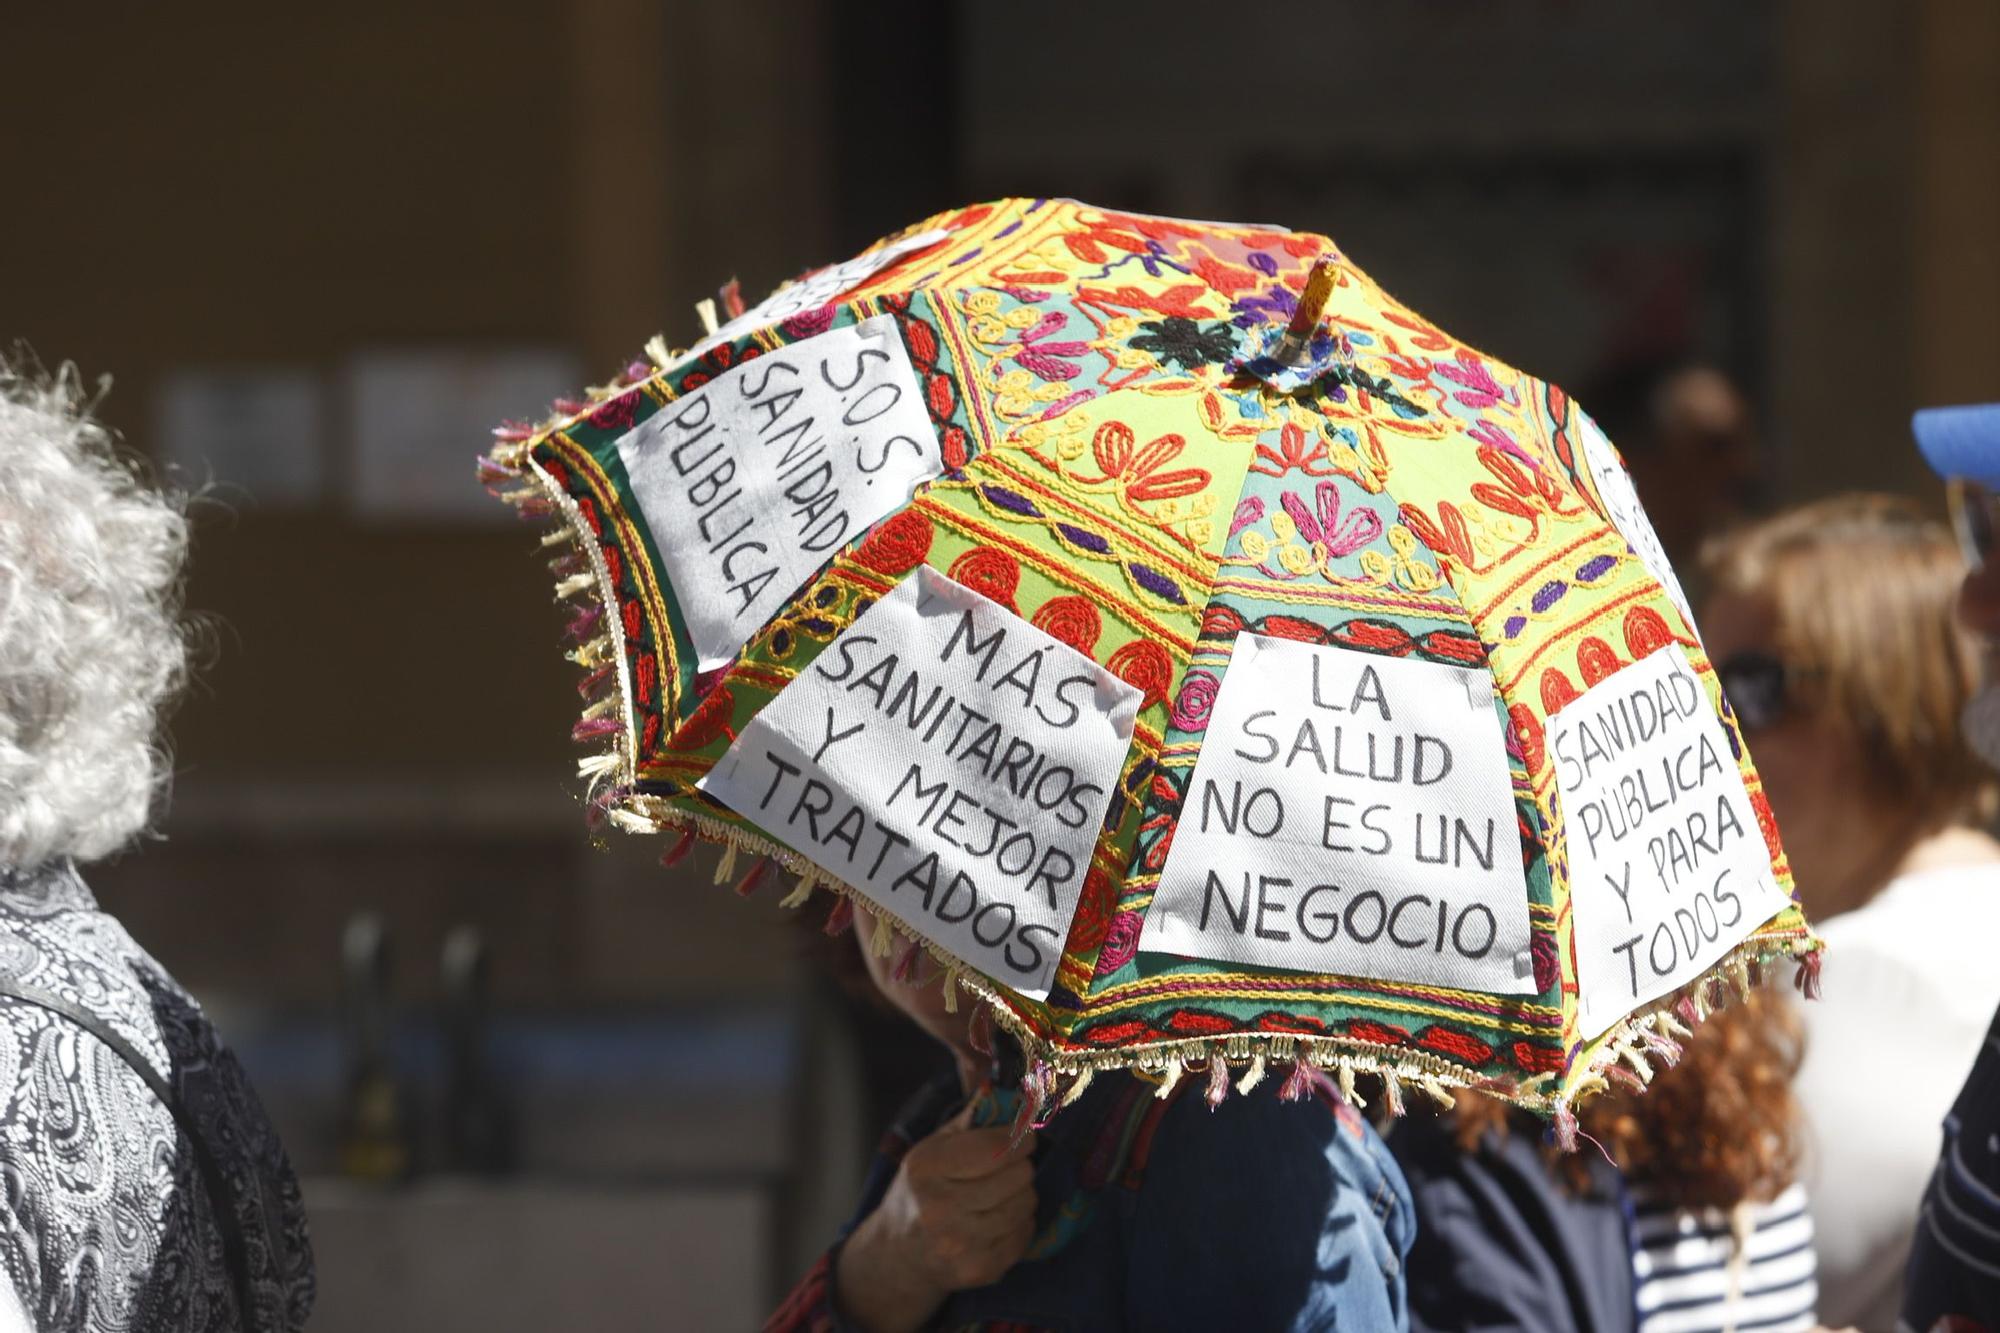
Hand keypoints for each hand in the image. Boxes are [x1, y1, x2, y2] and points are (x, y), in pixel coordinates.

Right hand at [834, 1104, 1037, 1332]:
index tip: (1026, 1135)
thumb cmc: (921, 1190)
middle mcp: (939, 1208)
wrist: (899, 1253)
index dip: (1020, 1138)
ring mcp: (959, 1244)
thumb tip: (1009, 1091)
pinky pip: (1024, 1234)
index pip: (994, 1149)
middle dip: (1021, 1165)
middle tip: (1011, 1166)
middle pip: (1017, 1176)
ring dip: (1022, 1194)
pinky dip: (1020, 1223)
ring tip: (1003, 1193)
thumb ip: (969, 1119)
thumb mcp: (931, 1147)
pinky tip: (999, 1219)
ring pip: (1025, 1204)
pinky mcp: (979, 1269)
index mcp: (926, 1168)